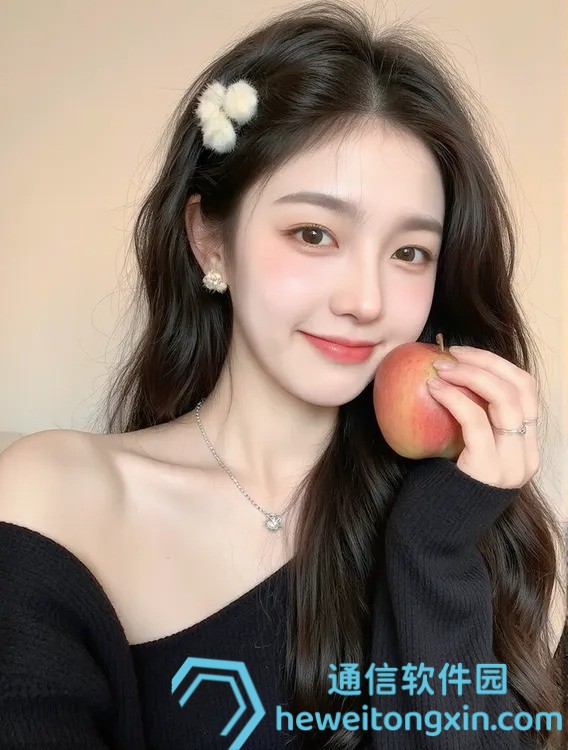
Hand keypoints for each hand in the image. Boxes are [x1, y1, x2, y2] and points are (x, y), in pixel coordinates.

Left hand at [426, 345, 540, 488]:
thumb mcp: (461, 451)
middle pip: (521, 388)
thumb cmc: (437, 491)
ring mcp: (512, 465)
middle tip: (449, 354)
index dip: (496, 364)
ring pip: (505, 398)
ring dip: (470, 374)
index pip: (526, 390)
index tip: (461, 352)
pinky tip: (433, 388)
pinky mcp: (488, 471)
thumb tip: (446, 372)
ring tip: (439, 368)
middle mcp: (527, 456)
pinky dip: (454, 397)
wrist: (432, 539)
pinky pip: (476, 420)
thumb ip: (469, 422)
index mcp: (525, 448)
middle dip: (485, 361)